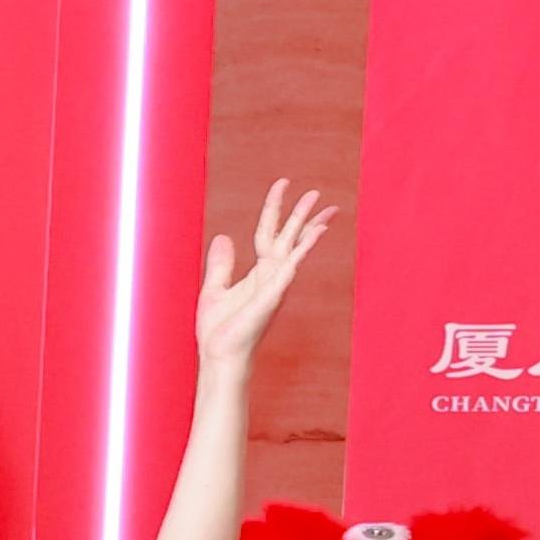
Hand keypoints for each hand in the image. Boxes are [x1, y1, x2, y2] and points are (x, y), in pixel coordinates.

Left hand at [195, 182, 334, 373]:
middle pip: (289, 236)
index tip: (284, 184)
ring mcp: (275, 285)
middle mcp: (272, 275)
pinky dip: (300, 253)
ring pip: (295, 249)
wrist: (218, 355)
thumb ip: (221, 264)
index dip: (275, 207)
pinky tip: (313, 237)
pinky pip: (289, 270)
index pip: (269, 231)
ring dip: (309, 229)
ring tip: (325, 210)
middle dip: (302, 214)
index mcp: (259, 272)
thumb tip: (223, 237)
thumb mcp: (214, 288)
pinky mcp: (272, 296)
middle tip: (316, 192)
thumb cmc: (219, 329)